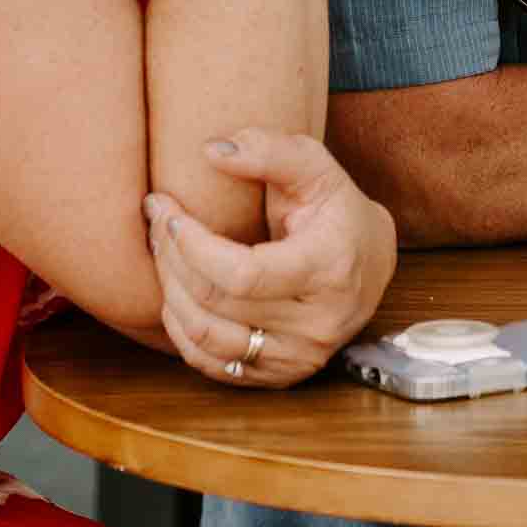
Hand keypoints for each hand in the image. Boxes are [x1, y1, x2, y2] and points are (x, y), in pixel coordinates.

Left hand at [146, 129, 395, 389]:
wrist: (371, 261)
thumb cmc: (337, 209)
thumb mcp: (314, 168)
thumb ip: (269, 150)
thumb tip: (211, 150)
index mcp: (328, 269)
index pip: (241, 274)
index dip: (191, 245)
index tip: (167, 210)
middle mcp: (319, 323)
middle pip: (215, 303)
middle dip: (171, 258)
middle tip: (156, 222)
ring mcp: (300, 356)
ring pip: (206, 337)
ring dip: (169, 293)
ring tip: (161, 254)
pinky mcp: (283, 375)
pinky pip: (212, 364)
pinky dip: (181, 330)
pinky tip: (176, 294)